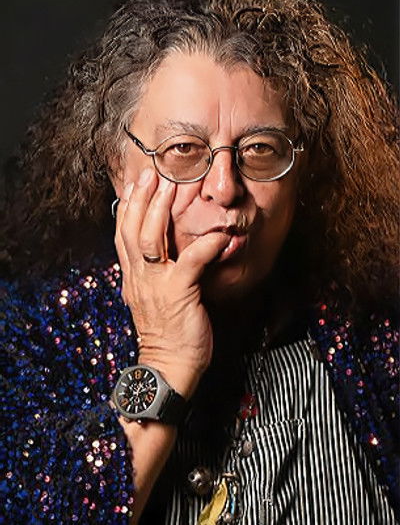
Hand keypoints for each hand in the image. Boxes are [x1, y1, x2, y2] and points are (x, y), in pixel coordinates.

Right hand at [114, 167, 230, 398]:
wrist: (169, 367)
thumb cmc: (167, 333)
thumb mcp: (153, 299)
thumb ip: (155, 274)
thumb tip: (165, 253)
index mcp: (134, 277)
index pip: (123, 235)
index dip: (127, 208)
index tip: (133, 185)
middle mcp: (140, 277)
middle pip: (133, 230)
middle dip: (141, 199)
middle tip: (150, 173)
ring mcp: (156, 285)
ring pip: (151, 239)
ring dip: (160, 210)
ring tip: (170, 186)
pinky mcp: (179, 293)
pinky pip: (192, 261)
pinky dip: (206, 245)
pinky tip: (221, 234)